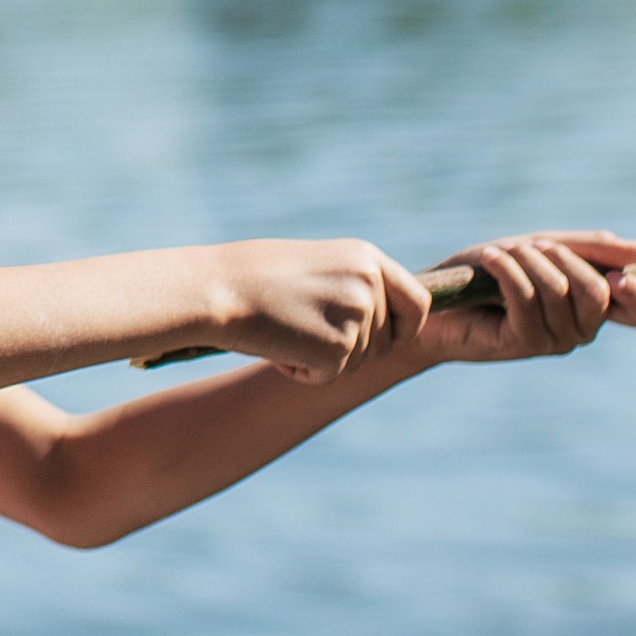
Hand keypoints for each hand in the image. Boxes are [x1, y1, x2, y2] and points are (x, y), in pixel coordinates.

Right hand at [210, 237, 433, 381]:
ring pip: (356, 363)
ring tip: (284, 328)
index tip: (387, 340)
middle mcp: (370, 284)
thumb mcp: (317, 267)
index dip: (406, 328)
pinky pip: (328, 377)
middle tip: (301, 328)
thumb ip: (353, 286)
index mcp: (367, 258)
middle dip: (349, 349)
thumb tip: (378, 321)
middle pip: (385, 343)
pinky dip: (301, 372)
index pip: (418, 302)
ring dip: (321, 359)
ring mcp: (357, 315)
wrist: (217, 289)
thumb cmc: (254, 277)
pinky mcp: (338, 348)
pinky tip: (276, 345)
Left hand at [420, 229, 635, 361]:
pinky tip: (489, 259)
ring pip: (560, 290)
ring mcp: (555, 340)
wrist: (436, 298)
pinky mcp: (523, 343)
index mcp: (595, 306)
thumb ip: (591, 248)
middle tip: (530, 246)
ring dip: (528, 260)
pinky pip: (527, 297)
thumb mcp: (543, 247)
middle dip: (562, 256)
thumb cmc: (491, 272)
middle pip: (598, 292)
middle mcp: (582, 329)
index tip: (619, 276)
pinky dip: (507, 269)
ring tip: (500, 253)